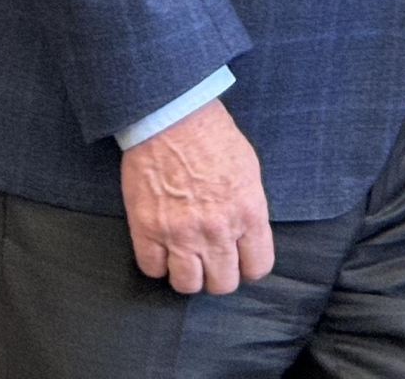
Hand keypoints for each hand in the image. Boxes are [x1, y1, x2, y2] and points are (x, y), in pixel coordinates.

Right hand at [120, 97, 274, 294]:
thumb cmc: (214, 139)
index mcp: (248, 213)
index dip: (249, 267)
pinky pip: (152, 270)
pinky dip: (157, 265)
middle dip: (219, 275)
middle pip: (222, 284)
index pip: (258, 267)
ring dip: (188, 275)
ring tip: (187, 259)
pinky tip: (163, 249)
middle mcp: (216, 230)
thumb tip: (247, 238)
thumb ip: (249, 211)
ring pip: (187, 285)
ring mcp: (180, 233)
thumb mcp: (249, 172)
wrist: (173, 119)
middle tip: (212, 260)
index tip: (241, 261)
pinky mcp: (147, 230)